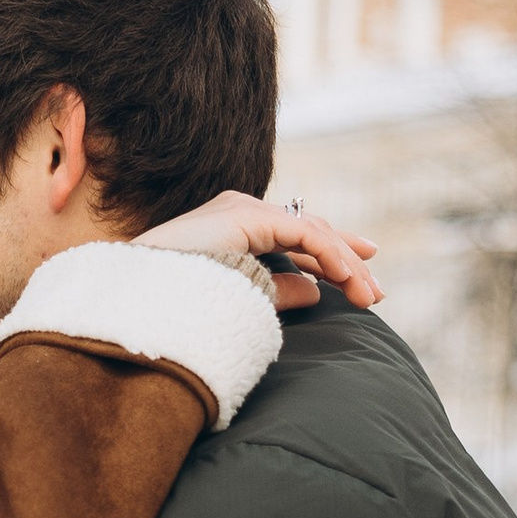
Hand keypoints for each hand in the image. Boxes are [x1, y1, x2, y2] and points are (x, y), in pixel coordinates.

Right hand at [138, 190, 381, 311]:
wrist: (141, 304)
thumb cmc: (177, 307)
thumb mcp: (240, 300)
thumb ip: (277, 292)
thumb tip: (315, 292)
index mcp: (233, 231)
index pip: (294, 240)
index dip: (330, 259)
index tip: (359, 282)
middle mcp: (239, 213)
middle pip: (309, 231)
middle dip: (345, 261)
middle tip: (374, 292)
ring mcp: (242, 210)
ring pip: (311, 231)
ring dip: (343, 264)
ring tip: (367, 296)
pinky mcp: (247, 215)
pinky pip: (302, 233)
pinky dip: (328, 255)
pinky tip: (344, 278)